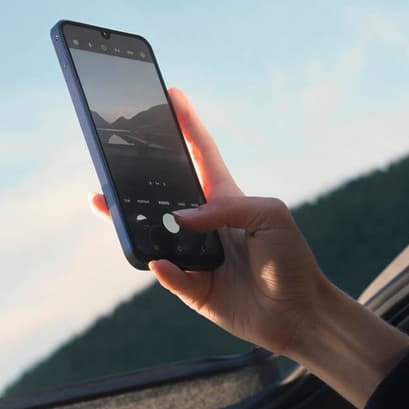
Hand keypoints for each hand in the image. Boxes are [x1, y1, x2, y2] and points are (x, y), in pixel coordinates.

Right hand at [89, 88, 408, 407]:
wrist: (300, 313)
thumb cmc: (292, 260)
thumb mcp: (270, 216)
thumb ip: (227, 208)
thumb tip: (181, 217)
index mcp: (227, 200)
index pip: (202, 154)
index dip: (187, 124)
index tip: (171, 94)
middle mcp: (206, 225)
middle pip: (163, 195)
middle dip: (135, 177)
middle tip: (110, 159)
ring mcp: (197, 257)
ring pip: (154, 235)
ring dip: (131, 222)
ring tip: (108, 205)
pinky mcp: (194, 289)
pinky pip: (169, 276)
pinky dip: (164, 269)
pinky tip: (160, 262)